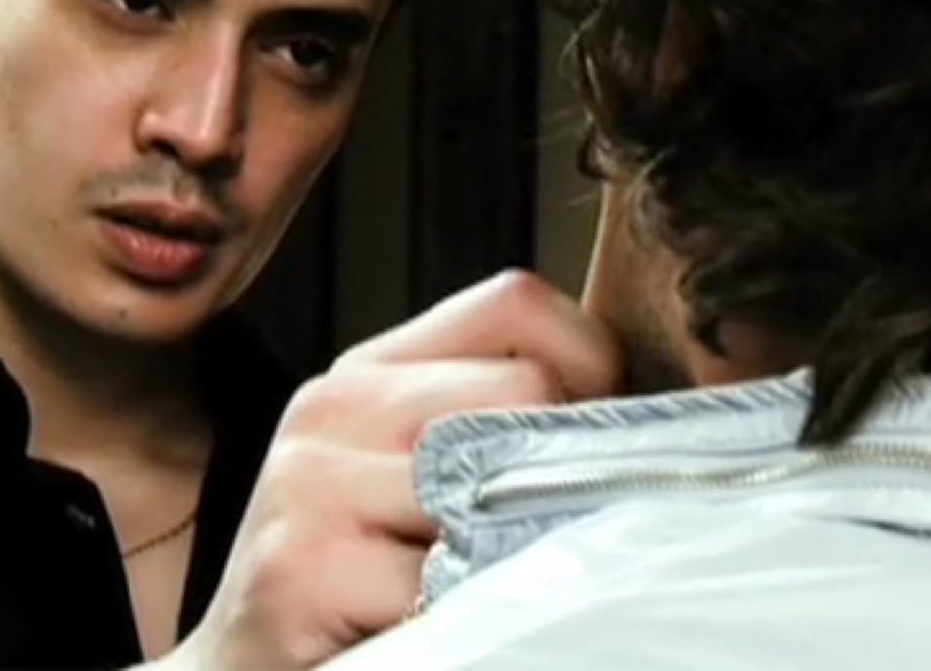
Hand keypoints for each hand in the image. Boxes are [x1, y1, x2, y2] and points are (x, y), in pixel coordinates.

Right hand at [161, 270, 621, 670]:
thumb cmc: (344, 581)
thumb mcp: (405, 476)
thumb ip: (483, 423)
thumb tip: (629, 413)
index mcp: (367, 372)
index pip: (514, 301)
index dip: (588, 361)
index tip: (588, 438)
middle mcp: (332, 406)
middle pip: (524, 390)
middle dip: (554, 469)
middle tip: (533, 534)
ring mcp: (310, 481)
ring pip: (495, 487)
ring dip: (510, 553)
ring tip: (476, 587)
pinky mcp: (302, 565)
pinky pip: (446, 582)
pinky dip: (466, 617)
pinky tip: (434, 628)